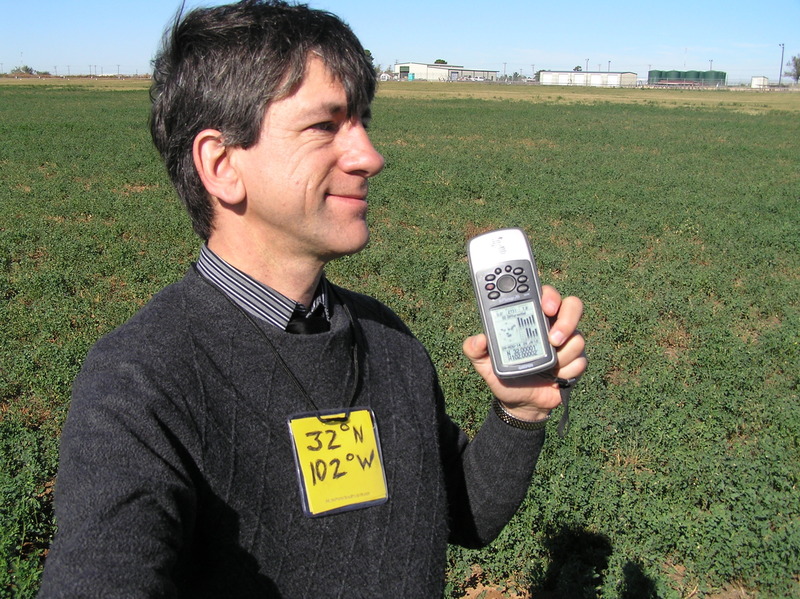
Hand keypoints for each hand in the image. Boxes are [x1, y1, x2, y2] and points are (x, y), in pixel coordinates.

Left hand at [462, 285, 586, 421]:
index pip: (544, 295)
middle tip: (553, 339)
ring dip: (563, 356)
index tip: (545, 306)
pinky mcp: (576, 361)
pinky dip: (567, 371)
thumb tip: (479, 339)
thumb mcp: (484, 364)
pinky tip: (555, 378)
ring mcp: (567, 342)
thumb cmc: (505, 377)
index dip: (549, 295)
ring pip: (577, 338)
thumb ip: (474, 349)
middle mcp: (552, 325)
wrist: (522, 403)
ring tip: (549, 368)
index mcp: (531, 318)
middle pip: (572, 306)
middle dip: (567, 320)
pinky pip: (581, 360)